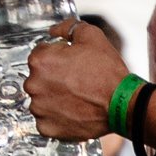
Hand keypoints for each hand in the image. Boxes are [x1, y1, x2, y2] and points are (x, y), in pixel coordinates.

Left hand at [23, 18, 127, 142]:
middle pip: (39, 78)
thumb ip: (68, 28)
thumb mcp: (93, 37)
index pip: (41, 54)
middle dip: (54, 78)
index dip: (59, 57)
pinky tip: (75, 112)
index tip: (73, 64)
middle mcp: (33, 85)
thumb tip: (55, 30)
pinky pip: (47, 120)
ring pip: (42, 99)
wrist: (122, 104)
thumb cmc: (108, 72)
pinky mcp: (46, 127)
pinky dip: (58, 117)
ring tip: (78, 98)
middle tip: (78, 81)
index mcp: (40, 61)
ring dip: (55, 98)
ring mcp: (39, 108)